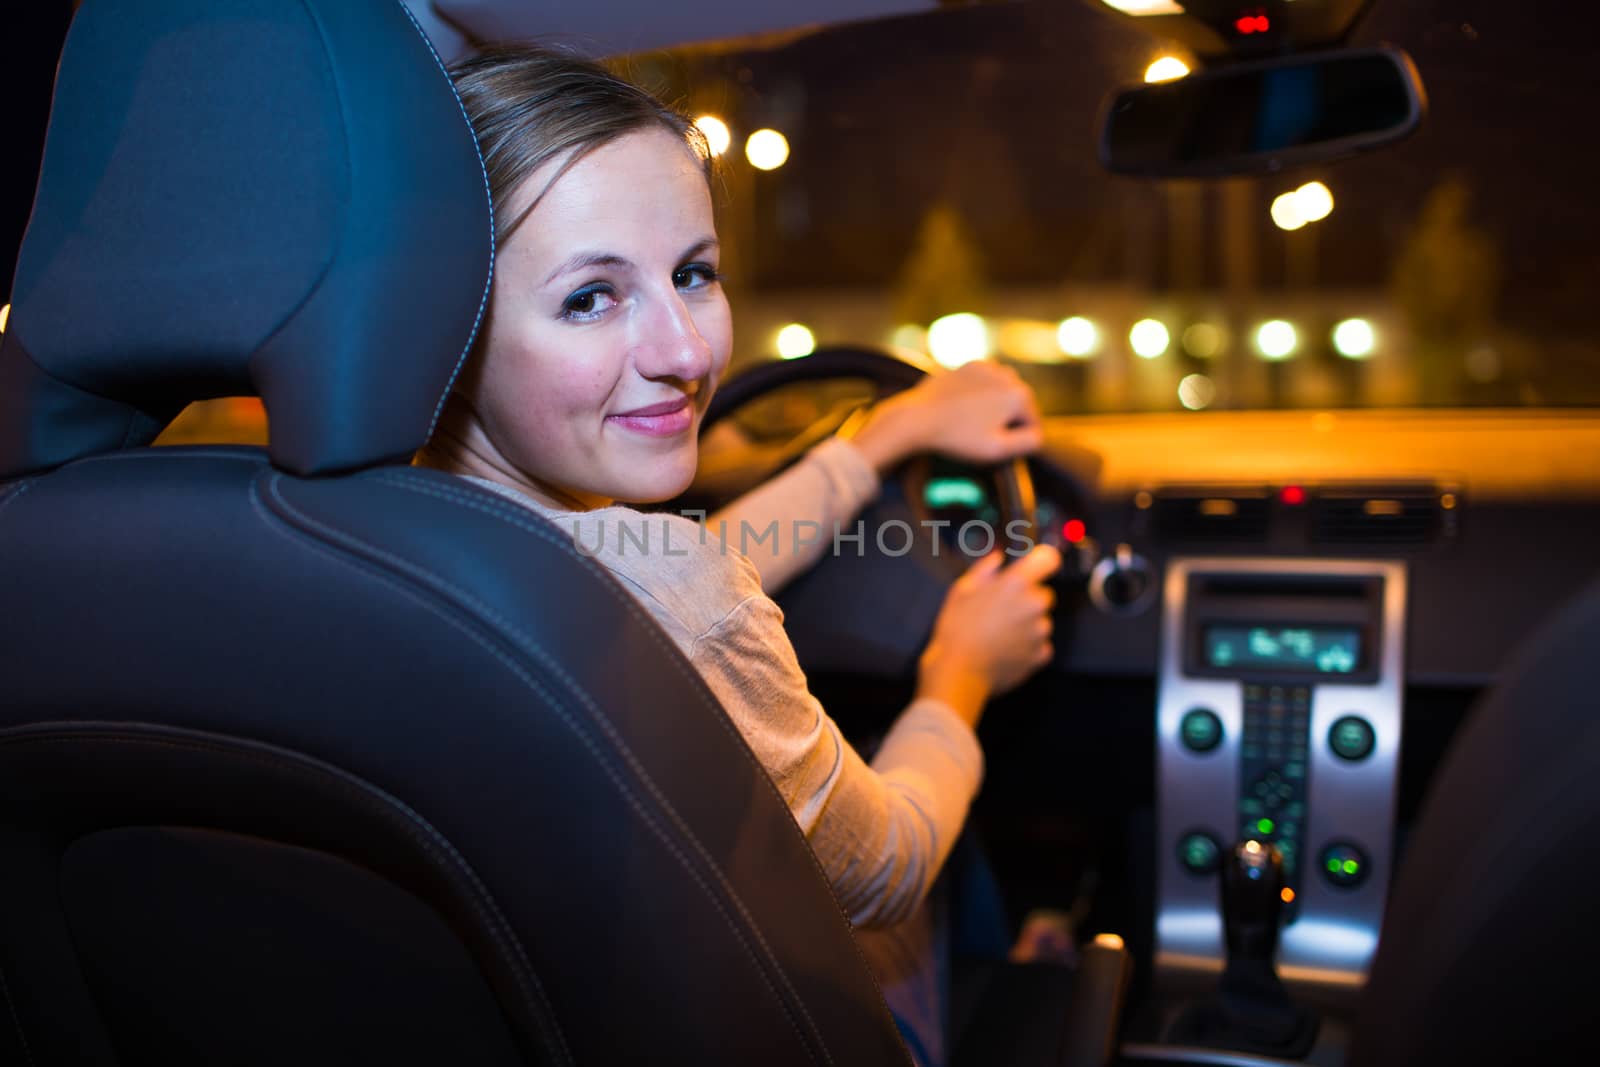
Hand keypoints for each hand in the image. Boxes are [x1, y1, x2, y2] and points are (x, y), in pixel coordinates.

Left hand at [848, 362, 1043, 474]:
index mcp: (1019, 395)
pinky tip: (964, 408)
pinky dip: (979, 393)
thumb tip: (1037, 435)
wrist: (918, 417)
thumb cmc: (958, 437)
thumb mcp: (998, 449)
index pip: (1033, 424)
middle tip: (983, 436)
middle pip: (1018, 405)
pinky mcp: (967, 365)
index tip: (999, 448)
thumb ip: (1028, 442)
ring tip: (974, 423)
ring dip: (995, 405)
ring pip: (1001, 391)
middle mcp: (1007, 375)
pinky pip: (983, 382)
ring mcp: (986, 367)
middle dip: (1007, 420)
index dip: (1020, 440)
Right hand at [915, 544, 1061, 727]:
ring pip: (1041, 621)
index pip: (1049, 559)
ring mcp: (1039, 632)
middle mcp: (1034, 605)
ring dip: (1027, 624)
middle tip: (1001, 610)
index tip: (1035, 568)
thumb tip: (997, 558)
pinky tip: (1005, 649)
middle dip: (1027, 599)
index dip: (1042, 562)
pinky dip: (1028, 646)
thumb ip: (984, 570)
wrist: (959, 671)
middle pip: (1044, 594)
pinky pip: (1040, 645)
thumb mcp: (961, 590)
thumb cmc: (956, 628)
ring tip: (999, 634)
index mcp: (1015, 583)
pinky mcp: (1040, 655)